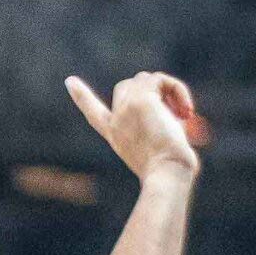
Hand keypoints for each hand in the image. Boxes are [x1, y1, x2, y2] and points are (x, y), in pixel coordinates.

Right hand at [65, 71, 207, 180]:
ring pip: (146, 78)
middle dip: (153, 92)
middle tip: (179, 114)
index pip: (94, 113)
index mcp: (116, 136)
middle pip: (128, 86)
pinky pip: (161, 79)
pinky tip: (185, 110)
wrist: (167, 175)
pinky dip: (177, 89)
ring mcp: (126, 107)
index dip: (82, 97)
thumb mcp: (162, 151)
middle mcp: (117, 120)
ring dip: (170, 90)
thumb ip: (162, 129)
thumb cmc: (171, 172)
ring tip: (183, 114)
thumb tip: (182, 115)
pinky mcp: (141, 99)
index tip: (70, 82)